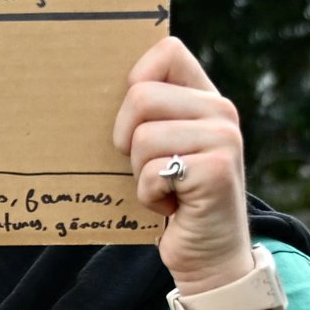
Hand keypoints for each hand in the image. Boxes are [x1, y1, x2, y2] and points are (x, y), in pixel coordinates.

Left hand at [113, 35, 257, 295]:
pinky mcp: (217, 170)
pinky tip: (172, 207)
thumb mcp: (161, 149)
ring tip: (165, 189)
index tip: (132, 119)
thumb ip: (146, 114)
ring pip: (141, 136)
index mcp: (206, 97)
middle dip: (126, 140)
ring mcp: (224, 138)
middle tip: (151, 168)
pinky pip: (151, 172)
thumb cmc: (173, 201)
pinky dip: (149, 197)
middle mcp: (221, 110)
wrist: (209, 258)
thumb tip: (86, 86)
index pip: (167, 51)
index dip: (136, 78)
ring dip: (139, 173)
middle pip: (140, 95)